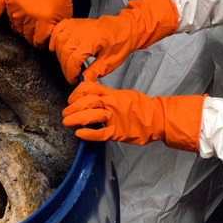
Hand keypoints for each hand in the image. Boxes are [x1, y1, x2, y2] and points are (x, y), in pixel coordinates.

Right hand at [5, 0, 72, 47]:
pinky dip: (17, 17)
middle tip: (37, 29)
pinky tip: (24, 13)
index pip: (37, 42)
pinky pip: (11, 17)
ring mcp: (18, 8)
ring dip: (24, 26)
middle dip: (32, 34)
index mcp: (44, 21)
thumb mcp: (63, 14)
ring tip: (31, 20)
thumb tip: (48, 41)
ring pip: (17, 28)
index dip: (41, 42)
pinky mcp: (11, 0)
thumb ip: (55, 30)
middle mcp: (29, 17)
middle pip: (26, 36)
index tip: (42, 38)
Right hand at [50, 0, 178, 83]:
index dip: (70, 73)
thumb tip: (83, 81)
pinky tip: (56, 47)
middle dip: (65, 67)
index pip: (73, 60)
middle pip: (64, 52)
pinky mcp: (74, 22)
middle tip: (72, 75)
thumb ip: (95, 72)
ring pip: (58, 41)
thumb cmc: (119, 43)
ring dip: (59, 55)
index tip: (73, 80)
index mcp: (92, 41)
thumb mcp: (110, 62)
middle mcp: (81, 32)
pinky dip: (54, 38)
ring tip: (67, 63)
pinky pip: (58, 29)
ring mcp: (76, 25)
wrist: (124, 28)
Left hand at [61, 80, 203, 150]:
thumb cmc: (140, 106)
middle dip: (71, 108)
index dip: (75, 94)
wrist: (157, 118)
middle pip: (85, 102)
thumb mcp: (122, 94)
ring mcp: (114, 118)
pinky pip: (101, 133)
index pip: (87, 88)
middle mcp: (111, 103)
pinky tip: (80, 134)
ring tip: (67, 123)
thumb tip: (90, 94)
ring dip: (75, 119)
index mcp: (111, 94)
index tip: (71, 100)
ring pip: (90, 115)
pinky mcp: (118, 132)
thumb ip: (107, 94)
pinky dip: (88, 134)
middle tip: (65, 114)